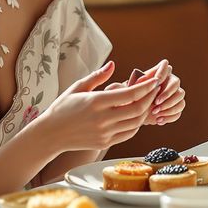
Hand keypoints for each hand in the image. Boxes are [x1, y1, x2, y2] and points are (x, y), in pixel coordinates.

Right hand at [35, 61, 160, 152]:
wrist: (51, 134)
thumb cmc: (62, 108)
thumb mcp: (77, 87)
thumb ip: (97, 76)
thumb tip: (113, 65)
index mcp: (96, 102)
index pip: (129, 94)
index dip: (145, 87)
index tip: (154, 79)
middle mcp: (102, 118)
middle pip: (137, 109)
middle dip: (151, 97)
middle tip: (156, 89)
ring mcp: (105, 132)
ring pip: (136, 122)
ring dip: (146, 111)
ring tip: (149, 100)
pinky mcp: (105, 142)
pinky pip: (129, 133)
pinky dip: (137, 123)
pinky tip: (138, 114)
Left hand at [103, 60, 185, 125]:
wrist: (128, 116)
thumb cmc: (121, 101)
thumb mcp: (115, 94)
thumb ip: (116, 85)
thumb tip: (111, 70)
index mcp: (154, 74)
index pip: (165, 68)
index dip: (162, 74)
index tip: (155, 84)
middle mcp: (166, 82)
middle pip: (176, 82)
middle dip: (167, 93)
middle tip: (156, 103)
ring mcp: (172, 95)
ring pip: (180, 96)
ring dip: (170, 105)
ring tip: (156, 113)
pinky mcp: (174, 108)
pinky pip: (179, 110)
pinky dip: (171, 115)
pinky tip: (159, 120)